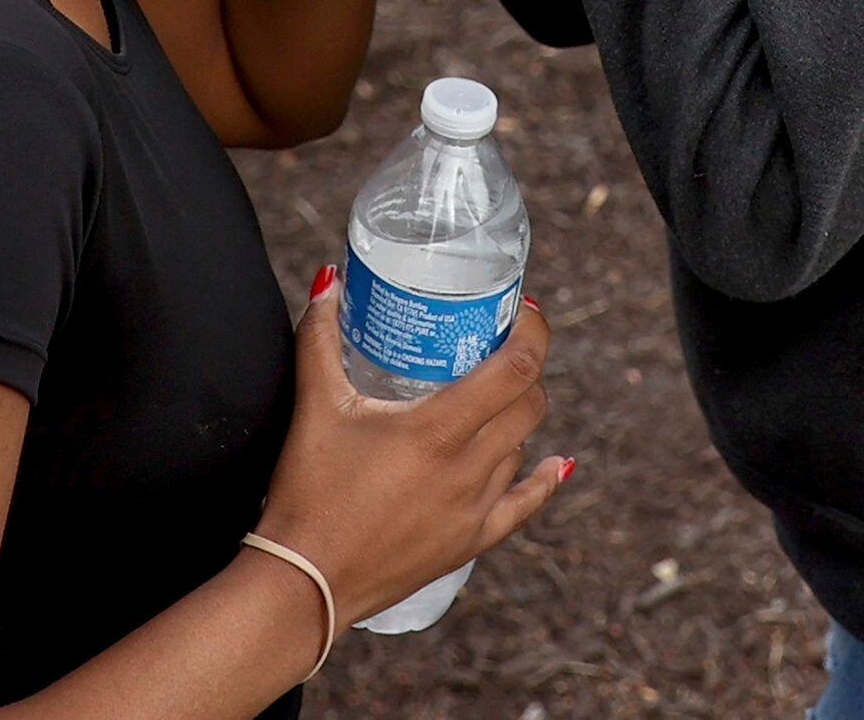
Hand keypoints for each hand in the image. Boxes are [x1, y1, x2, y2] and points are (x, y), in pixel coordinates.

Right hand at [254, 281, 565, 631]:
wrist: (306, 581)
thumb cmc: (309, 490)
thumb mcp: (316, 405)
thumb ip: (319, 338)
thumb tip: (327, 282)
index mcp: (437, 430)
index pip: (514, 369)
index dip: (531, 333)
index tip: (522, 309)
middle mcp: (468, 469)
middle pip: (529, 403)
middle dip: (527, 365)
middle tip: (503, 342)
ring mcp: (475, 509)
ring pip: (522, 446)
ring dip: (518, 412)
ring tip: (495, 390)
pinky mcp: (470, 542)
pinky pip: (523, 505)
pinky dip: (543, 480)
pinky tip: (557, 464)